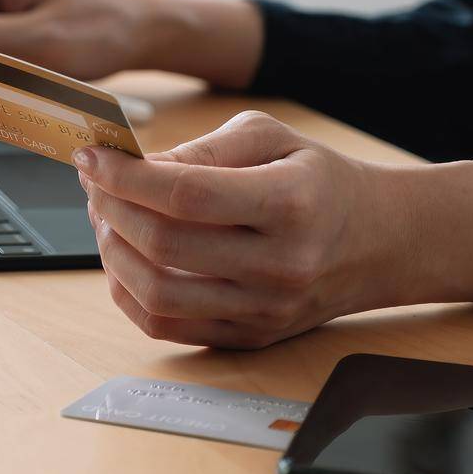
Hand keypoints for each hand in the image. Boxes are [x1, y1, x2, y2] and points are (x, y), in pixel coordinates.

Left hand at [74, 111, 472, 348]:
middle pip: (166, 246)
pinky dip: (128, 293)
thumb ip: (205, 147)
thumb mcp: (272, 137)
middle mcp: (281, 264)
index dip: (127, 177)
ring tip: (105, 218)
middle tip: (95, 184)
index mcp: (290, 203)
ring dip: (112, 252)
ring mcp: (265, 309)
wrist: (379, 242)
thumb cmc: (319, 181)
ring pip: (159, 294)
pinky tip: (122, 258)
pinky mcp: (250, 336)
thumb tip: (139, 165)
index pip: (188, 195)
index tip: (93, 157)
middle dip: (110, 210)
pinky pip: (168, 326)